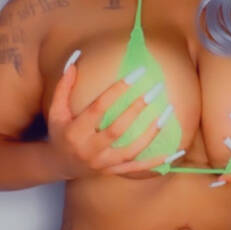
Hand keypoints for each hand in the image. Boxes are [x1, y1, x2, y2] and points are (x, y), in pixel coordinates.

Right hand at [47, 55, 177, 178]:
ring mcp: (103, 162)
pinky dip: (156, 162)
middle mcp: (90, 149)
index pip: (98, 108)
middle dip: (136, 109)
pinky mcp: (114, 170)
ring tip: (167, 114)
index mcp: (75, 131)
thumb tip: (76, 59)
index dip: (116, 91)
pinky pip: (137, 168)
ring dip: (150, 133)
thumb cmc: (61, 132)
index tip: (134, 74)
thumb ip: (64, 86)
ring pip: (131, 149)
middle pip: (117, 129)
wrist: (60, 165)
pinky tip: (174, 153)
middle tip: (154, 90)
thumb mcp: (56, 110)